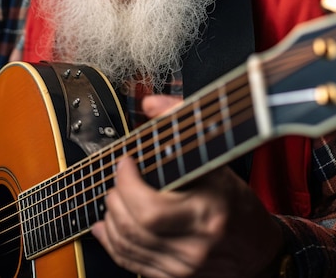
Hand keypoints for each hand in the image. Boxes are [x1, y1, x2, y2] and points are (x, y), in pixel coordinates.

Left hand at [92, 95, 283, 277]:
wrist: (259, 251)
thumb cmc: (237, 203)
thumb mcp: (218, 161)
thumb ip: (181, 125)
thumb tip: (151, 104)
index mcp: (206, 214)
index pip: (150, 209)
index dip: (128, 184)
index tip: (127, 162)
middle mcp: (194, 246)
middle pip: (134, 228)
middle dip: (116, 198)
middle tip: (119, 178)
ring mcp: (182, 267)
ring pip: (128, 247)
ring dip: (110, 219)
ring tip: (114, 197)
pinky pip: (132, 264)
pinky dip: (113, 243)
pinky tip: (107, 226)